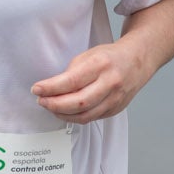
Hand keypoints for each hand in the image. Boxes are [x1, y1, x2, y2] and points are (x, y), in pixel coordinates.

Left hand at [33, 41, 151, 123]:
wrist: (137, 61)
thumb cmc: (110, 57)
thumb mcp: (89, 55)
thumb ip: (72, 72)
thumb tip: (53, 90)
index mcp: (101, 64)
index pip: (71, 81)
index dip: (51, 88)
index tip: (36, 89)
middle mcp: (110, 83)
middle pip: (78, 102)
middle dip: (54, 105)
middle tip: (41, 101)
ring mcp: (115, 99)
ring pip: (85, 115)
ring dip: (63, 114)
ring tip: (50, 107)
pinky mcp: (115, 109)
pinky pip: (91, 118)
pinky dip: (75, 117)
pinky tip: (65, 112)